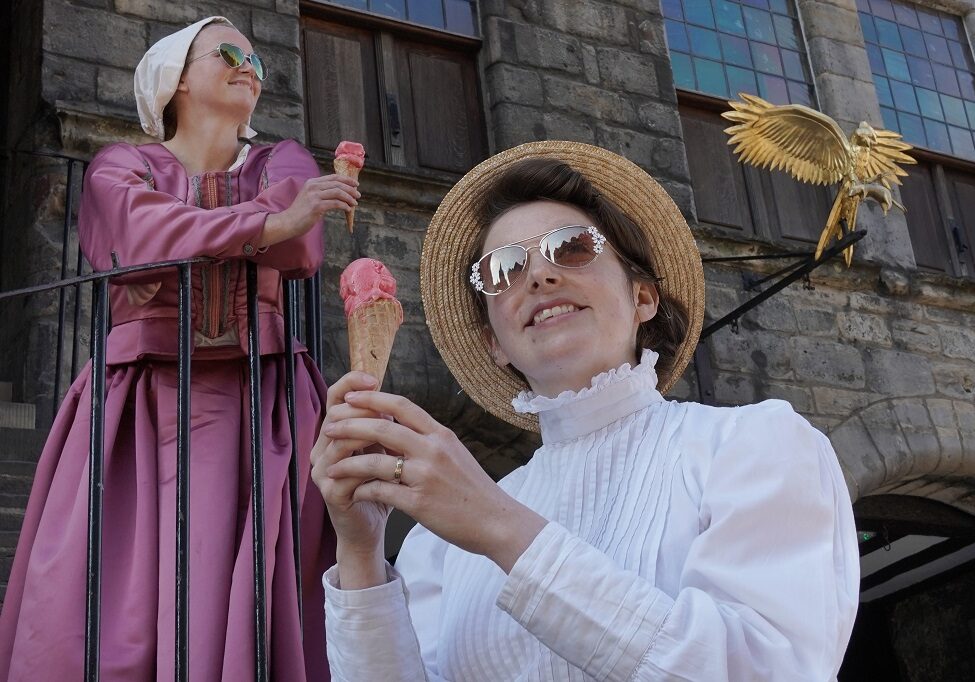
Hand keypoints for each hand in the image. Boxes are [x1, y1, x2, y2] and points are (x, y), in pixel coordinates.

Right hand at [262, 174, 358, 246]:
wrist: (288, 222)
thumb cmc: (300, 212)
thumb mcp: (310, 197)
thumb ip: (322, 193)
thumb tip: (340, 194)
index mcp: (312, 183)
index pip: (333, 177)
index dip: (346, 180)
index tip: (355, 184)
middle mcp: (313, 186)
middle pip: (337, 184)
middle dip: (350, 189)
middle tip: (358, 195)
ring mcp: (314, 196)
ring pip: (338, 192)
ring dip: (349, 198)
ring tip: (355, 203)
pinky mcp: (316, 206)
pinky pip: (335, 204)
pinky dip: (344, 206)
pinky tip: (347, 209)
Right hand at [311, 372, 388, 587]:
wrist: (373, 528)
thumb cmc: (381, 486)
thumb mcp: (385, 450)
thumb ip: (384, 427)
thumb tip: (393, 400)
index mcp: (335, 434)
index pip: (334, 398)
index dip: (349, 384)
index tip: (373, 378)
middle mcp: (321, 449)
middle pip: (335, 415)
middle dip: (363, 409)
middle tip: (387, 410)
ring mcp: (322, 471)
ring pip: (339, 441)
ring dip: (366, 433)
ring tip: (390, 431)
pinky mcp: (331, 493)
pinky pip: (346, 471)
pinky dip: (368, 463)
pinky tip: (387, 461)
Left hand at [321, 391, 546, 572]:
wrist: (496, 522)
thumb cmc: (474, 490)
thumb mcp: (455, 454)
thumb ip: (429, 440)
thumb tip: (402, 426)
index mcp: (441, 435)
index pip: (402, 406)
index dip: (373, 399)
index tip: (351, 397)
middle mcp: (433, 450)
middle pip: (383, 428)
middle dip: (351, 425)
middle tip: (330, 426)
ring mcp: (426, 476)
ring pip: (376, 462)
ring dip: (349, 463)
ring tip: (332, 465)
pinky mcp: (420, 503)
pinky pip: (382, 492)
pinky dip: (363, 491)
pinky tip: (353, 493)